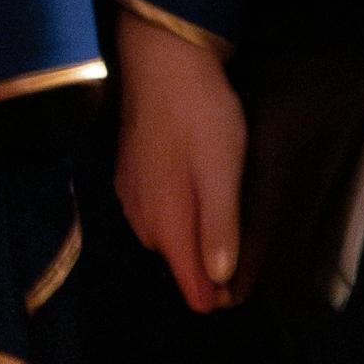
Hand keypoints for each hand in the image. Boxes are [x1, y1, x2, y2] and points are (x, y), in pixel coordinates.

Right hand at [113, 5, 246, 315]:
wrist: (160, 66)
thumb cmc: (199, 118)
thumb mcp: (222, 172)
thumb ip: (219, 227)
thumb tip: (219, 279)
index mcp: (168, 221)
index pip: (187, 280)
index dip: (212, 295)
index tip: (236, 297)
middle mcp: (142, 218)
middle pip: (173, 261)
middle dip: (200, 269)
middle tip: (236, 263)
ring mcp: (130, 197)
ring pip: (162, 237)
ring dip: (186, 243)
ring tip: (215, 234)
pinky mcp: (128, 176)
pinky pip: (152, 215)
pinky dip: (173, 219)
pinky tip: (188, 200)